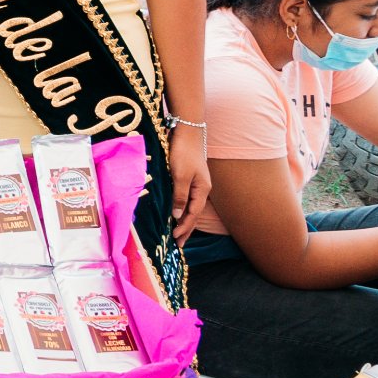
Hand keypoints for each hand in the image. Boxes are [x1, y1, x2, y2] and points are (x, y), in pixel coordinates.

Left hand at [167, 121, 211, 240]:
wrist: (186, 132)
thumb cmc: (183, 153)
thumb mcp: (180, 175)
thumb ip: (179, 195)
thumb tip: (178, 216)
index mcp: (202, 190)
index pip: (193, 215)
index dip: (185, 228)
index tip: (176, 240)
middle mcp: (201, 189)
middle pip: (194, 214)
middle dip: (187, 230)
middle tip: (178, 245)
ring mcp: (196, 184)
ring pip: (191, 207)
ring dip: (185, 221)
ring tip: (178, 234)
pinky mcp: (189, 178)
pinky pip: (186, 199)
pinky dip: (182, 209)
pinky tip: (177, 213)